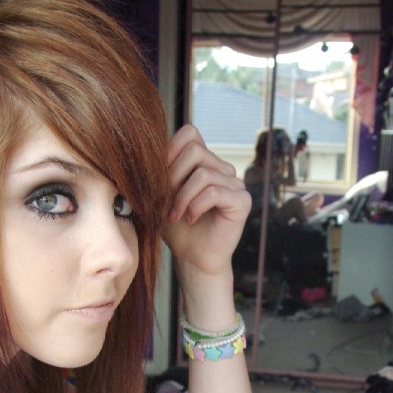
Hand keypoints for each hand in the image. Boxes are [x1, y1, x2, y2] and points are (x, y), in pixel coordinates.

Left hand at [164, 125, 250, 276]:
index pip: (190, 133)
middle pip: (195, 150)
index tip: (159, 179)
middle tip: (166, 202)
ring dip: (182, 197)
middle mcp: (222, 168)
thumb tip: (149, 149)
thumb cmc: (177, 229)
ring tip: (175, 215)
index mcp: (204, 162)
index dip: (170, 151)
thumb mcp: (162, 194)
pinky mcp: (242, 201)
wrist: (192, 259)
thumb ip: (161, 170)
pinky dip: (196, 206)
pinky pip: (215, 192)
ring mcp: (235, 183)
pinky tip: (191, 219)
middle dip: (173, 176)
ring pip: (203, 173)